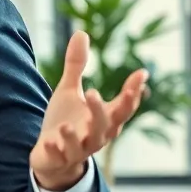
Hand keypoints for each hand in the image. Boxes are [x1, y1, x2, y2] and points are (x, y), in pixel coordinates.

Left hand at [31, 30, 148, 190]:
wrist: (50, 157)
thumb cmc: (65, 122)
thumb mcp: (69, 91)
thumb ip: (77, 66)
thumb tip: (81, 32)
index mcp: (104, 119)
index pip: (125, 106)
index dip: (133, 92)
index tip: (142, 73)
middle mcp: (96, 136)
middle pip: (107, 125)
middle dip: (101, 111)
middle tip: (94, 92)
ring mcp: (78, 150)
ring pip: (84, 144)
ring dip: (75, 135)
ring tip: (65, 125)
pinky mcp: (59, 159)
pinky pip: (59, 156)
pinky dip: (55, 149)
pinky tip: (48, 141)